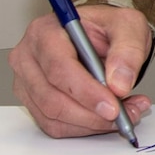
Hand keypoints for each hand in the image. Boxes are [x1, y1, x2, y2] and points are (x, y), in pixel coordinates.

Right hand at [9, 3, 153, 137]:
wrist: (100, 36)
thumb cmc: (107, 27)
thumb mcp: (128, 26)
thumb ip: (128, 51)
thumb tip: (119, 84)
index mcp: (46, 31)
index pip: (58, 68)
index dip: (86, 92)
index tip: (112, 106)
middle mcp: (28, 56)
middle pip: (52, 98)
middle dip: (92, 114)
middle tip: (124, 114)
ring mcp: (27, 81)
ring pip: (53, 117)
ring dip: (91, 123)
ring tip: (124, 113)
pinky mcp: (32, 101)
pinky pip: (54, 125)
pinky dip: (83, 127)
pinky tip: (106, 117)